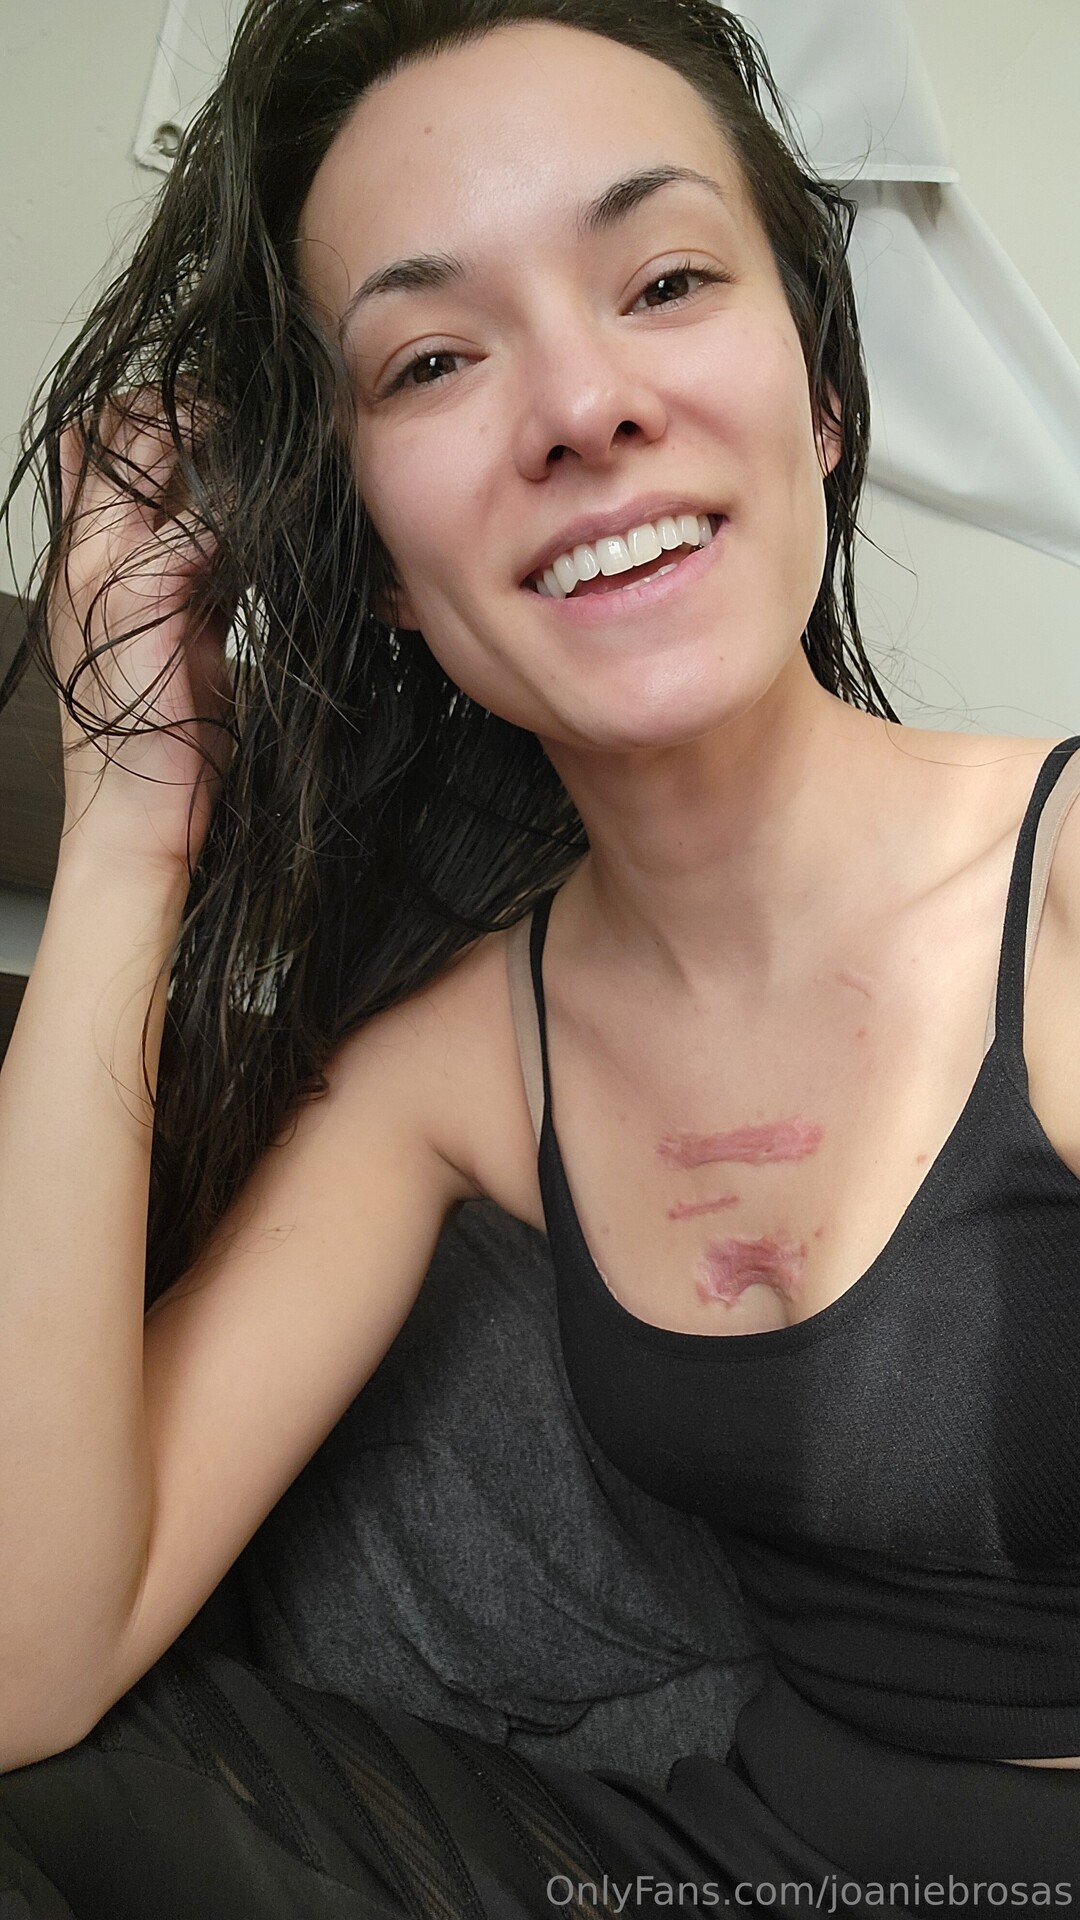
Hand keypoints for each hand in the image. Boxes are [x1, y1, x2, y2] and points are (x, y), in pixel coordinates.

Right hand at [48, 395, 235, 880]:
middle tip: (272, 435)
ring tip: (282, 462)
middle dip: (199, 409)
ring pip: (147, 443)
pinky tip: (288, 523)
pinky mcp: (137, 595)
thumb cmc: (164, 744)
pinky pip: (196, 520)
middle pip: (123, 421)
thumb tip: (238, 536)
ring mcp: (99, 565)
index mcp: (90, 559)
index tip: (246, 433)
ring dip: (219, 438)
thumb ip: (198, 580)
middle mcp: (84, 550)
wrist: (137, 821)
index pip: (111, 441)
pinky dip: (246, 512)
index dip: (175, 417)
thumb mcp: (182, 640)